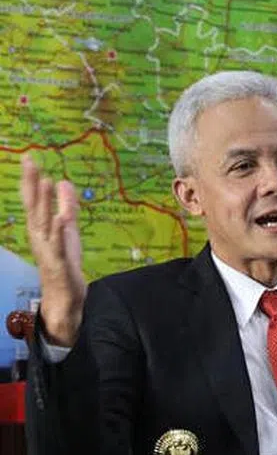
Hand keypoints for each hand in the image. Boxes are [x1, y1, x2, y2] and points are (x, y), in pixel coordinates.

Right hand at [20, 154, 86, 345]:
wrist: (65, 297)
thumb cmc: (64, 263)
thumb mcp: (68, 230)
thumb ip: (66, 206)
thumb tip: (63, 182)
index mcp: (40, 228)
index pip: (34, 200)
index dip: (31, 180)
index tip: (30, 158)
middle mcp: (39, 237)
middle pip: (34, 207)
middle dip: (31, 184)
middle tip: (30, 162)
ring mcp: (48, 250)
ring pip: (44, 223)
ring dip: (43, 203)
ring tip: (45, 181)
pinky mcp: (60, 264)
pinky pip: (58, 245)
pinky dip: (58, 231)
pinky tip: (60, 218)